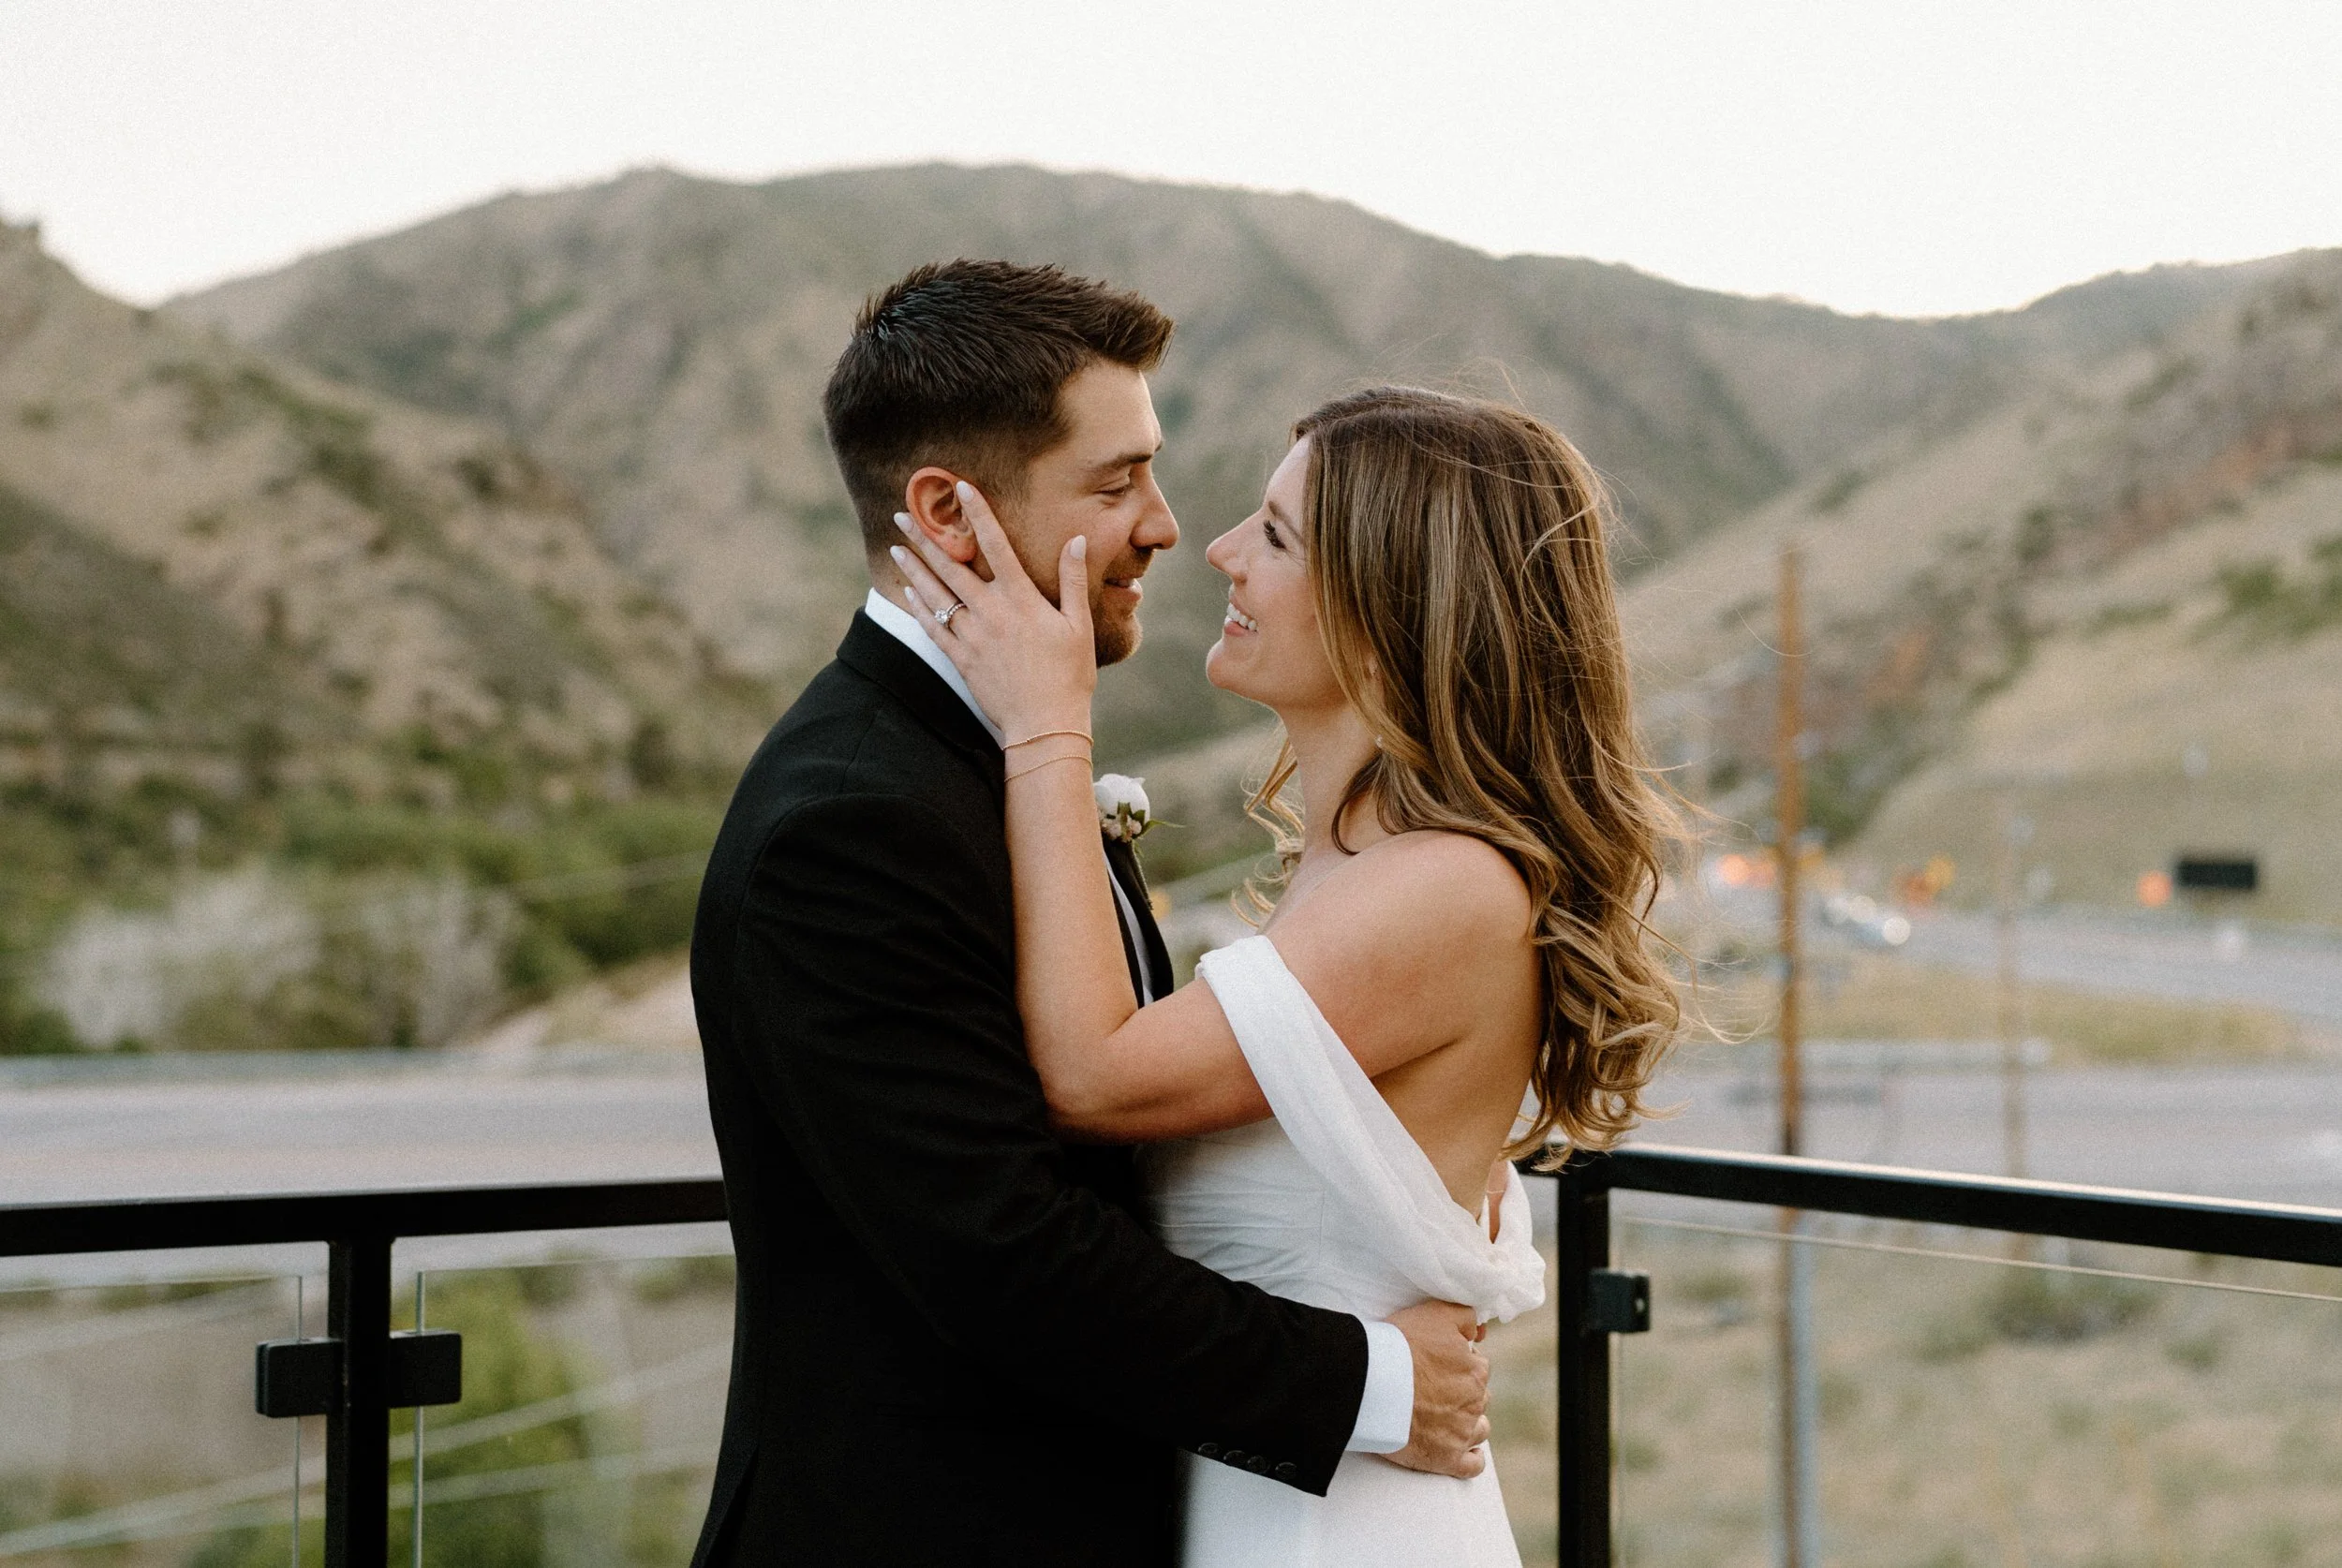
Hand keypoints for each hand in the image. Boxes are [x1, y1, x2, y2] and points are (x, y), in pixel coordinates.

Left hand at [891, 481, 1096, 741]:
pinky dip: (919, 608)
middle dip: (925, 538)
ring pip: (935, 594)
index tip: (962, 487)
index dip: (978, 513)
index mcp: (1021, 599)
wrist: (1044, 724)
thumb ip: (1072, 579)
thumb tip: (1076, 540)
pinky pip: (934, 628)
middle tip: (902, 515)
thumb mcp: (1078, 624)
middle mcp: (991, 613)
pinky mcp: (961, 659)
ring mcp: (972, 636)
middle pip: (951, 566)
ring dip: (913, 569)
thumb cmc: (1069, 675)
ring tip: (896, 547)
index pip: (996, 545)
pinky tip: (908, 592)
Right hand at [1384, 1300, 1490, 1477]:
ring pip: (1479, 1429)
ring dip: (1468, 1424)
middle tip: (1434, 1389)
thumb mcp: (1435, 1313)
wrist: (1370, 1383)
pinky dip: (1470, 1459)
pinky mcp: (1446, 1458)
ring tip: (1443, 1419)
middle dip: (1462, 1393)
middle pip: (1478, 1397)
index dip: (1457, 1364)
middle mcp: (1474, 1401)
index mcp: (1474, 1370)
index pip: (1477, 1366)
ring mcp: (1462, 1432)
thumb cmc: (1399, 1346)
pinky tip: (1463, 1453)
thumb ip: (1465, 1317)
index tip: (1438, 1365)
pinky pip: (1471, 1465)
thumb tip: (1480, 1331)